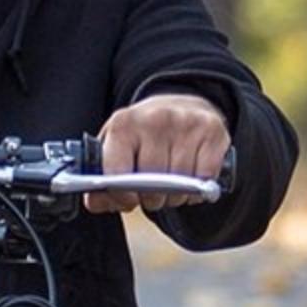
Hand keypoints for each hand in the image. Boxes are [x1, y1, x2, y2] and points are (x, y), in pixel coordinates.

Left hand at [89, 91, 230, 215]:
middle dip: (152, 198)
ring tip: (171, 189)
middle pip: (153, 182)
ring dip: (176, 196)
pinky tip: (192, 180)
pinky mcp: (212, 130)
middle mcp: (155, 118)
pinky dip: (199, 188)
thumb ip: (102, 178)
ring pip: (182, 183)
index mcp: (124, 123)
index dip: (122, 195)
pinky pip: (205, 177)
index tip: (128, 200)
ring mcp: (186, 122)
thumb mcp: (117, 148)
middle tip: (152, 196)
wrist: (180, 104)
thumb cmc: (144, 134)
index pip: (118, 172)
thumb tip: (95, 203)